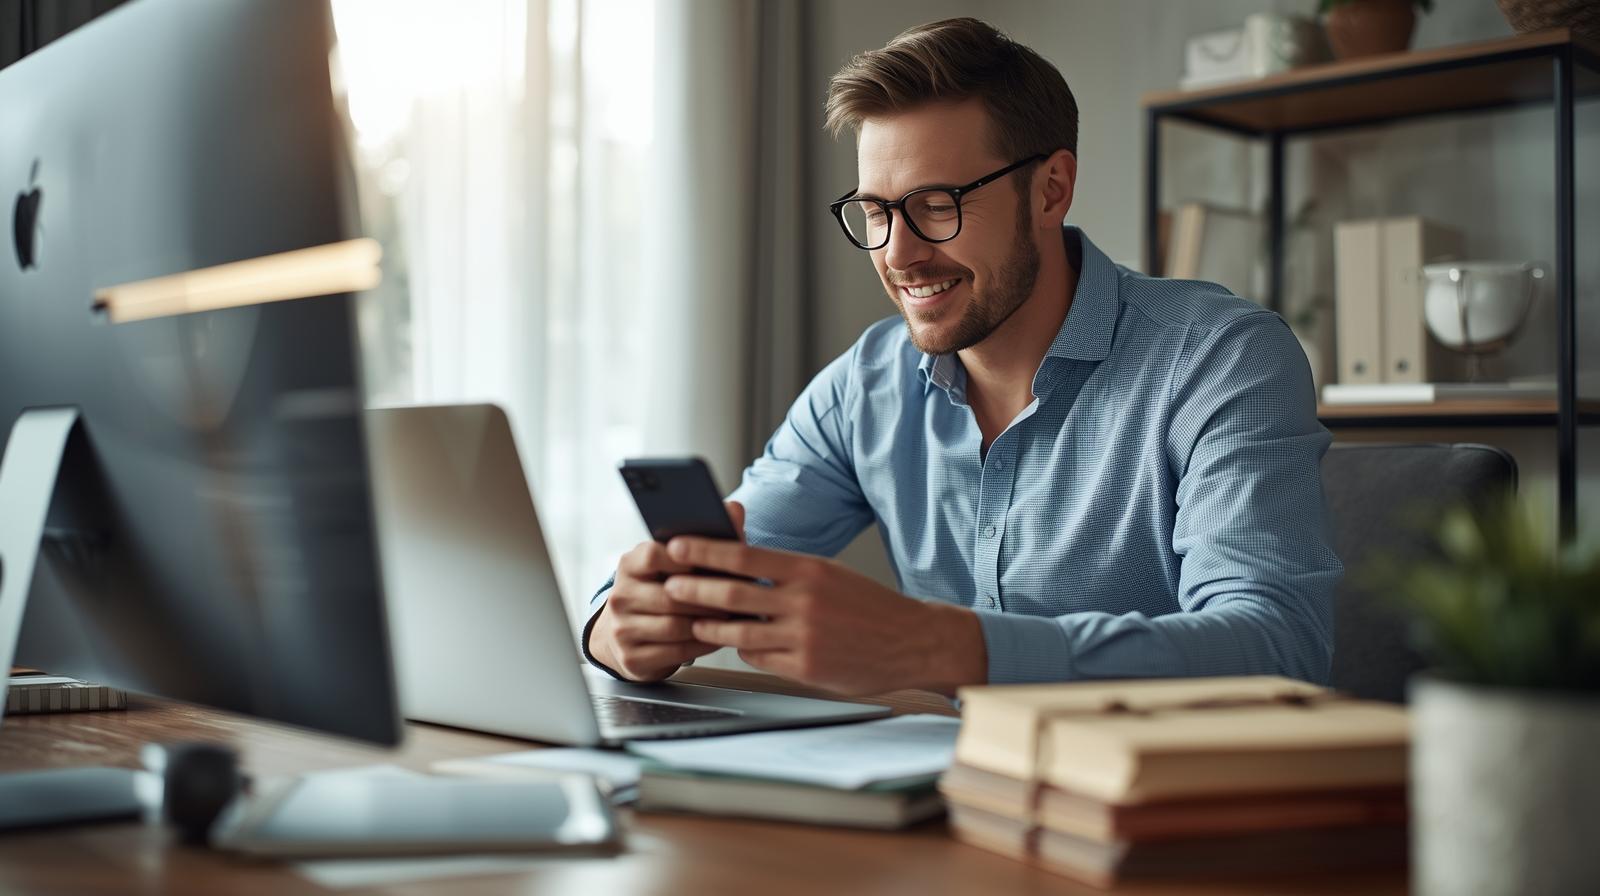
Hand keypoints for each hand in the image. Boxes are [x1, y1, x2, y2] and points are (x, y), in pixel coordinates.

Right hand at [588, 502, 747, 681]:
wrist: (624, 635)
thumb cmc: (661, 590)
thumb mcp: (675, 563)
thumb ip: (706, 538)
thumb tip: (735, 508)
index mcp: (630, 565)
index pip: (654, 555)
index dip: (687, 559)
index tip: (714, 563)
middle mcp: (621, 595)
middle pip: (670, 595)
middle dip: (709, 597)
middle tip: (739, 596)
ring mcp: (623, 628)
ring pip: (675, 626)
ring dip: (709, 623)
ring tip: (733, 617)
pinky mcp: (632, 658)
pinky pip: (675, 652)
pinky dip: (702, 644)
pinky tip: (718, 636)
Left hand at [661, 537, 987, 695]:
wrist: (912, 641)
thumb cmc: (868, 605)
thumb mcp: (829, 574)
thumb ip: (786, 572)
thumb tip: (739, 566)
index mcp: (808, 569)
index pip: (744, 555)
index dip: (705, 551)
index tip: (678, 547)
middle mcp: (803, 601)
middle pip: (732, 593)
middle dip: (694, 589)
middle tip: (671, 586)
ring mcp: (803, 637)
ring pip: (738, 631)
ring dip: (711, 626)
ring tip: (695, 621)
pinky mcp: (805, 668)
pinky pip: (759, 658)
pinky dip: (745, 650)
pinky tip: (741, 645)